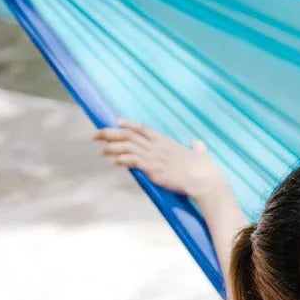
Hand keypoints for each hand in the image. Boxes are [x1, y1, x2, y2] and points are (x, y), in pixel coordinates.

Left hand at [93, 119, 226, 198]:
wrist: (203, 178)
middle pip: (128, 135)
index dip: (129, 124)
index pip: (143, 128)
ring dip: (111, 148)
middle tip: (96, 135)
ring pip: (126, 147)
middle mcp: (157, 147)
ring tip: (101, 150)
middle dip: (109, 133)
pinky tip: (112, 162)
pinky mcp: (152, 169)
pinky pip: (131, 161)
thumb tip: (198, 144)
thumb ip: (197, 148)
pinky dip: (120, 160)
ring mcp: (154, 157)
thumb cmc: (204, 168)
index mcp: (166, 141)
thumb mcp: (200, 154)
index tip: (117, 121)